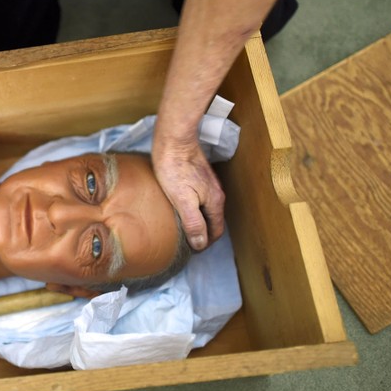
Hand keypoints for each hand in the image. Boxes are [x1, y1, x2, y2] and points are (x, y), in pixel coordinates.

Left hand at [152, 135, 224, 250]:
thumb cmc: (174, 168)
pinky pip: (201, 199)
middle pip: (213, 221)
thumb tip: (201, 244)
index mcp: (215, 202)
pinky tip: (181, 209)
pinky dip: (195, 209)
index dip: (205, 244)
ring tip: (183, 229)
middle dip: (203, 234)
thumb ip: (193, 222)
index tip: (192, 251)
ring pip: (207, 210)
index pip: (216, 231)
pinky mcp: (199, 176)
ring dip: (199, 221)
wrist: (174, 139)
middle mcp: (216, 194)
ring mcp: (209, 184)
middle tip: (187, 243)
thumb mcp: (182, 200)